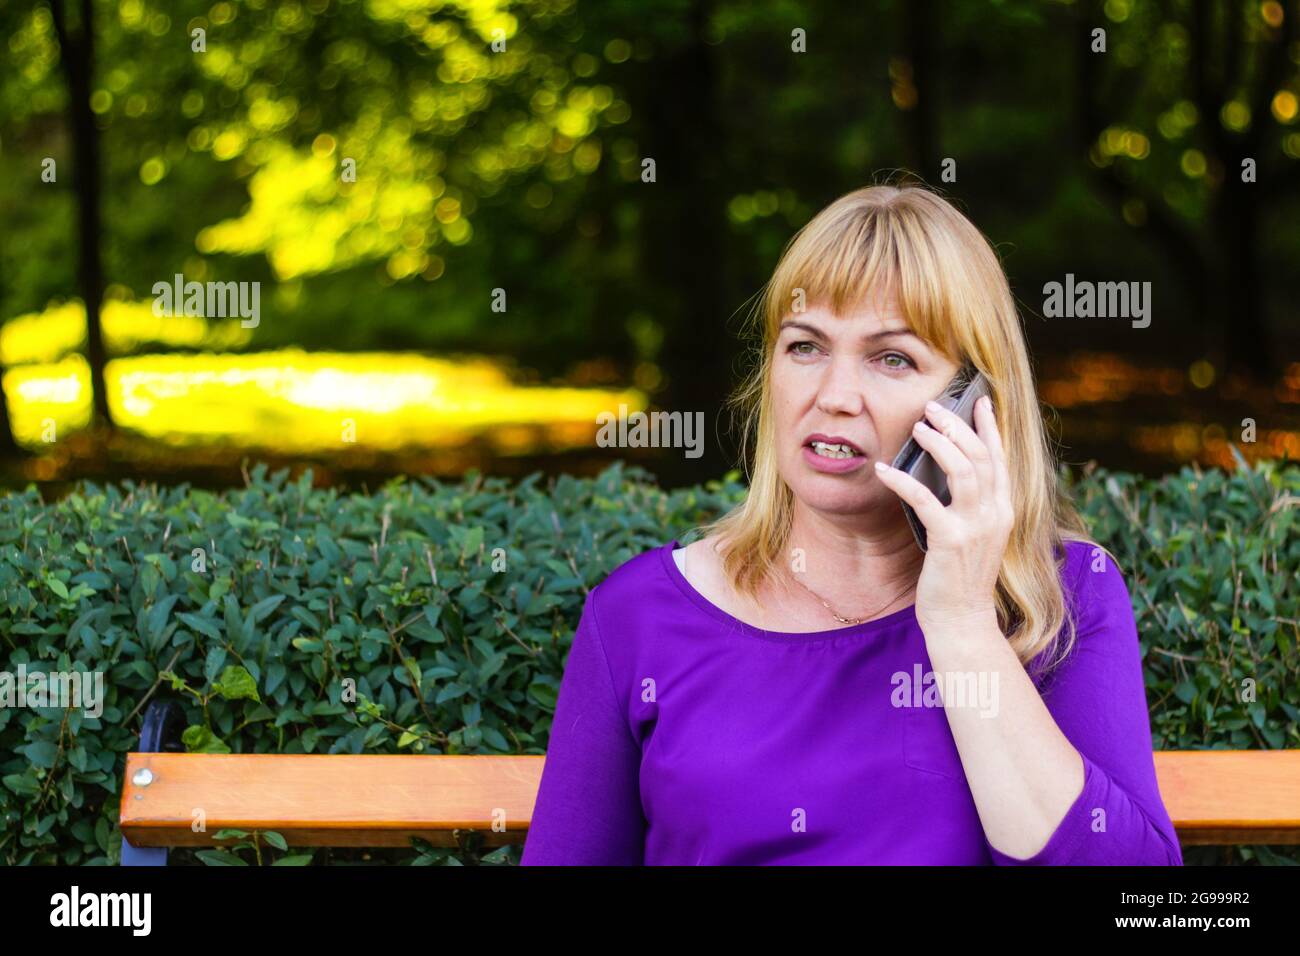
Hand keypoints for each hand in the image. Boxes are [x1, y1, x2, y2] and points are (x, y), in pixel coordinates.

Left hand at [873, 394, 1012, 634]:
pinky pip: (925, 500)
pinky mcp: (950, 541)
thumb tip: (946, 473)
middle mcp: (995, 514)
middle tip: (933, 407)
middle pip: (980, 455)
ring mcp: (975, 527)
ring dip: (937, 443)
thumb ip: (970, 506)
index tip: (982, 401)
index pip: (1001, 459)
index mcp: (1003, 511)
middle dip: (957, 425)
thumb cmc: (961, 578)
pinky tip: (883, 470)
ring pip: (962, 469)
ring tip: (917, 426)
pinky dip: (903, 481)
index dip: (990, 428)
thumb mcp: (974, 536)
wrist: (962, 620)